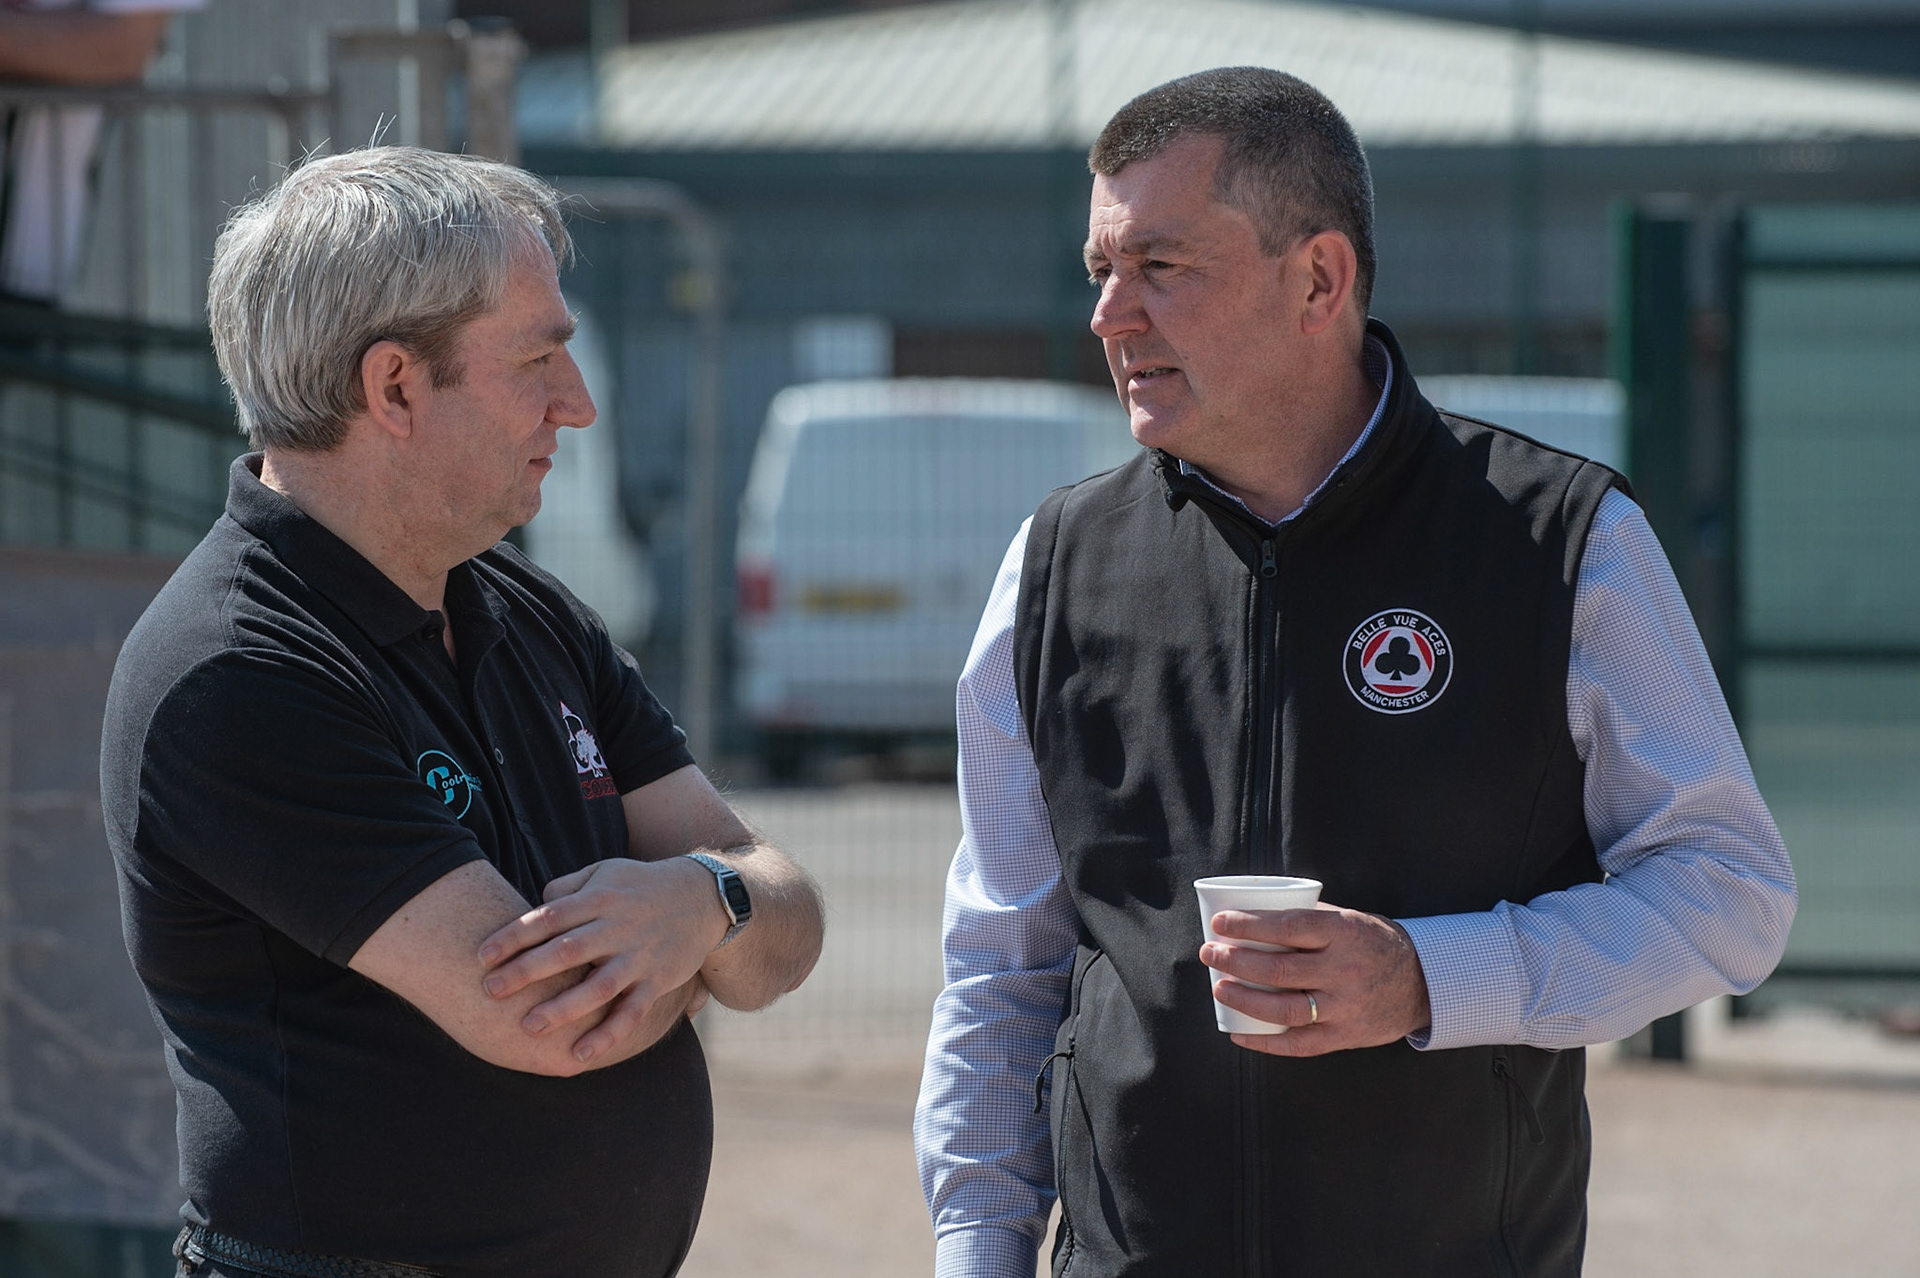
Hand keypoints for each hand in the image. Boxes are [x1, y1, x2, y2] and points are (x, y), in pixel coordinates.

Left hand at [477, 857, 728, 1063]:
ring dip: (563, 1008)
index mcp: (600, 899)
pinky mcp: (659, 980)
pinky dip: (607, 1034)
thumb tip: (533, 907)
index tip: (481, 956)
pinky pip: (632, 1012)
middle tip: (490, 990)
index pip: (548, 917)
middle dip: (526, 972)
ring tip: (528, 1026)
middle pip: (567, 951)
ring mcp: (639, 956)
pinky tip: (579, 1054)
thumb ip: (567, 888)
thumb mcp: (605, 872)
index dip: (513, 936)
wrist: (705, 896)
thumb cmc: (642, 885)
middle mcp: (618, 927)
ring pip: (598, 987)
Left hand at [1198, 902, 1430, 1056]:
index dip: (1248, 925)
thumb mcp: (1350, 919)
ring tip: (1218, 988)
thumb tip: (1254, 912)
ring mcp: (1345, 1007)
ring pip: (1284, 1009)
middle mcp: (1344, 971)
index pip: (1287, 926)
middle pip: (1278, 969)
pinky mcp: (1345, 1036)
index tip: (1219, 923)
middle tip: (1209, 953)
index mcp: (1343, 933)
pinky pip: (1299, 1044)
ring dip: (1244, 999)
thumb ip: (1309, 918)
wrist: (1424, 983)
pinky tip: (1238, 1034)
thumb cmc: (1375, 943)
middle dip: (1235, 961)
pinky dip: (1264, 1043)